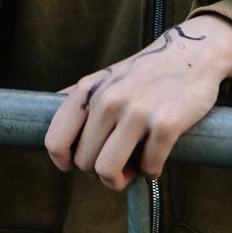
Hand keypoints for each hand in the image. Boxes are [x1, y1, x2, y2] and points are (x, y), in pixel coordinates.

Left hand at [46, 16, 231, 189]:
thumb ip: (77, 99)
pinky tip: (157, 157)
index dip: (65, 163)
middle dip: (100, 171)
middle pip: (84, 163)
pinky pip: (148, 169)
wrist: (192, 54)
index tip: (79, 165)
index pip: (55, 143)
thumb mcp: (103, 78)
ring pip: (108, 171)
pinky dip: (152, 171)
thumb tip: (39, 114)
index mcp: (87, 91)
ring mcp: (136, 112)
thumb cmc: (143, 73)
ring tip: (133, 166)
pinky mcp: (166, 124)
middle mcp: (108, 100)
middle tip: (119, 160)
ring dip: (121, 179)